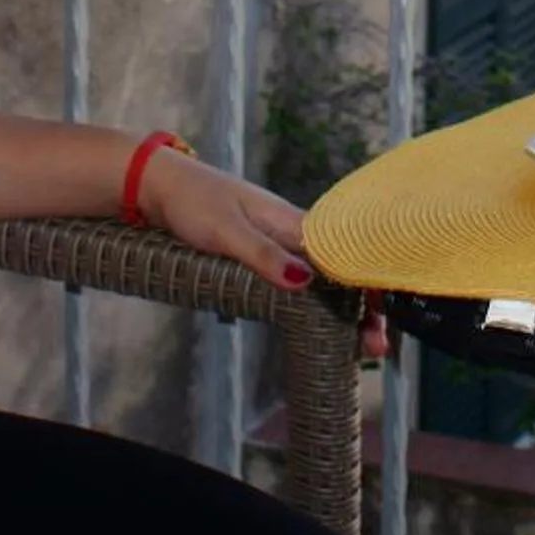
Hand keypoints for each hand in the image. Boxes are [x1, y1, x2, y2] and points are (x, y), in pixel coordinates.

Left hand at [136, 149, 390, 357]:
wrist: (158, 184)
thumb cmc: (192, 202)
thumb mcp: (226, 232)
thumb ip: (264, 255)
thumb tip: (304, 281)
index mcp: (294, 224)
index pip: (345, 260)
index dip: (367, 293)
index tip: (376, 328)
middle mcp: (293, 233)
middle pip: (340, 273)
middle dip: (361, 309)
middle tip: (372, 350)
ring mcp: (277, 243)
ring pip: (322, 279)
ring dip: (342, 309)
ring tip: (356, 342)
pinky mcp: (260, 253)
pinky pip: (298, 280)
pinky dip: (316, 302)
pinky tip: (321, 321)